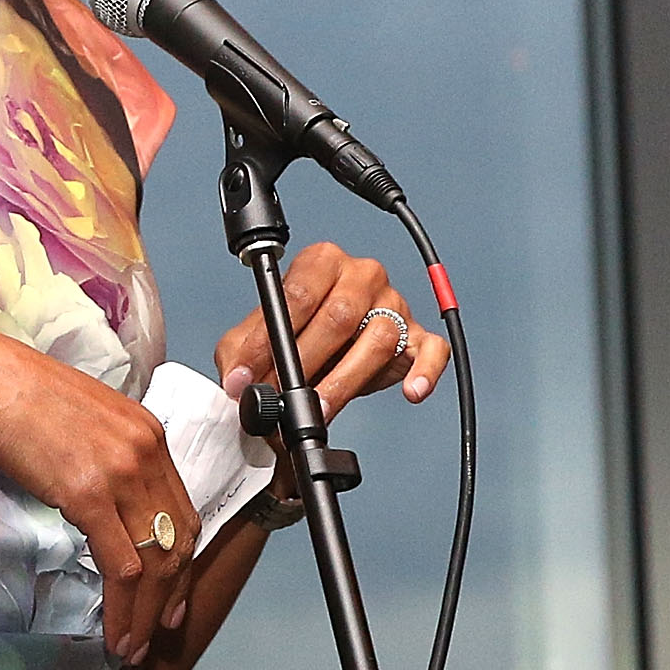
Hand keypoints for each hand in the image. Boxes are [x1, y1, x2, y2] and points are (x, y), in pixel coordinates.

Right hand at [0, 321, 199, 664]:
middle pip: (179, 538)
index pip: (181, 508)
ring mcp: (122, 472)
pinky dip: (123, 608)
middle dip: (172, 593)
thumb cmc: (13, 397)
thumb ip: (102, 455)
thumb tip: (100, 497)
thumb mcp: (78, 422)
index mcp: (146, 432)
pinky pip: (123, 566)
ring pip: (156, 560)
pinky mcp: (91, 495)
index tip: (173, 592)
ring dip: (147, 613)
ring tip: (132, 645)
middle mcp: (146, 450)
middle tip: (160, 629)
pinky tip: (115, 633)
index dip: (182, 558)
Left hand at [210, 242, 448, 420]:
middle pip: (339, 316)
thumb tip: (238, 382)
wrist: (325, 349)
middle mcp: (362, 276)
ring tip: (322, 407)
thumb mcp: (256, 337)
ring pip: (378, 338)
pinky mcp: (416, 335)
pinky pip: (430, 349)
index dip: (269, 340)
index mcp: (322, 262)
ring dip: (346, 380)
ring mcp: (393, 304)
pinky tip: (412, 390)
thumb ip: (241, 353)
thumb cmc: (295, 334)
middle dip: (306, 362)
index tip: (249, 374)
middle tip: (284, 396)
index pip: (297, 295)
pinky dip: (424, 371)